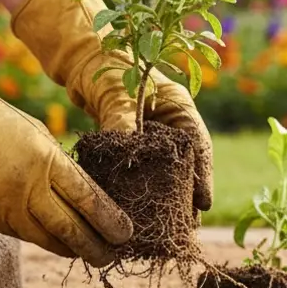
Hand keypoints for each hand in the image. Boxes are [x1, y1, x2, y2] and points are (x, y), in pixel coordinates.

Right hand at [0, 29, 132, 264]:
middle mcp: (26, 186)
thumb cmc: (2, 123)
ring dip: (66, 247)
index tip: (125, 234)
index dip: (109, 221)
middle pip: (68, 229)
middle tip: (109, 257)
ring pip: (42, 238)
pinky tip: (49, 238)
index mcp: (47, 160)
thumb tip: (84, 201)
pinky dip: (36, 236)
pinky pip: (17, 233)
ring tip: (84, 252)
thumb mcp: (41, 137)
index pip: (87, 199)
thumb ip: (61, 169)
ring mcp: (2, 204)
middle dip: (93, 247)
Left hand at [11, 0, 214, 210]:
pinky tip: (142, 214)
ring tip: (170, 229)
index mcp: (179, 108)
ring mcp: (154, 136)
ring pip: (167, 173)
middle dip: (188, 196)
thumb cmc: (106, 64)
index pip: (199, 146)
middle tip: (189, 227)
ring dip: (168, 198)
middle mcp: (171, 125)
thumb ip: (122, 118)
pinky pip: (144, 172)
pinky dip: (145, 190)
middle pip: (187, 165)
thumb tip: (125, 147)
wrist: (83, 58)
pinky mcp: (134, 145)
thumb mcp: (117, 91)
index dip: (203, 176)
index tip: (203, 203)